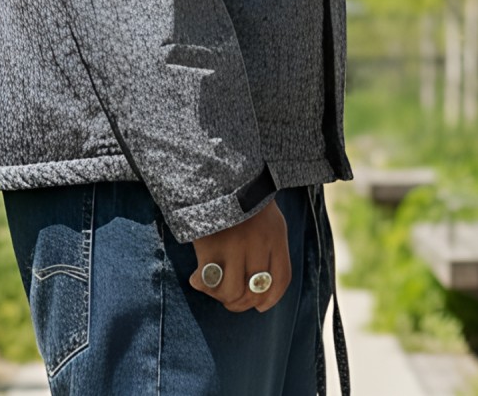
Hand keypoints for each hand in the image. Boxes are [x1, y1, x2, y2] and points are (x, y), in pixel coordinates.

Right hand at [189, 196, 291, 312]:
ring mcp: (235, 244)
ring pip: (232, 292)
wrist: (214, 172)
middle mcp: (259, 242)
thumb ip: (269, 249)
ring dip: (222, 297)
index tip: (259, 306)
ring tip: (214, 288)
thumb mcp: (266, 217)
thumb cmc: (241, 198)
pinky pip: (209, 282)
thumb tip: (261, 297)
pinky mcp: (210, 245)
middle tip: (230, 299)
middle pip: (255, 291)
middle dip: (242, 302)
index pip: (280, 279)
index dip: (270, 299)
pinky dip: (202, 286)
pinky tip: (196, 277)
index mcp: (276, 233)